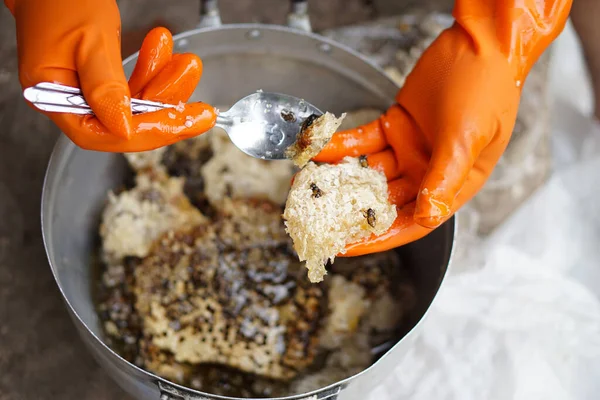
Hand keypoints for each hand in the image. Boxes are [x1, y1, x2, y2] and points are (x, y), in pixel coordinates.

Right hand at [6, 0, 216, 151]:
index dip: (147, 132)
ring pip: (134, 104)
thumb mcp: (91, 41)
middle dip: (167, 111)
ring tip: (187, 63)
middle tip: (202, 110)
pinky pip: (132, 85)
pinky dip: (152, 69)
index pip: (103, 133)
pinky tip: (164, 50)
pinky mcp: (97, 78)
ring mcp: (83, 90)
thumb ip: (106, 87)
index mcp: (52, 96)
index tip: (181, 124)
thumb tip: (123, 130)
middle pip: (124, 124)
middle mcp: (67, 100)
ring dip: (164, 84)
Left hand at [314, 0, 571, 255]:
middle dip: (348, 209)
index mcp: (452, 185)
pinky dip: (340, 147)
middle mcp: (428, 172)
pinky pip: (362, 142)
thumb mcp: (467, 139)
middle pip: (383, 201)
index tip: (345, 246)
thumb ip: (444, 178)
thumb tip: (427, 216)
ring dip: (338, 177)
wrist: (479, 43)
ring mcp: (408, 150)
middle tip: (315, 217)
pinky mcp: (394, 126)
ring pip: (367, 172)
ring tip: (306, 182)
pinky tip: (317, 150)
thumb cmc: (487, 90)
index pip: (412, 222)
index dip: (378, 237)